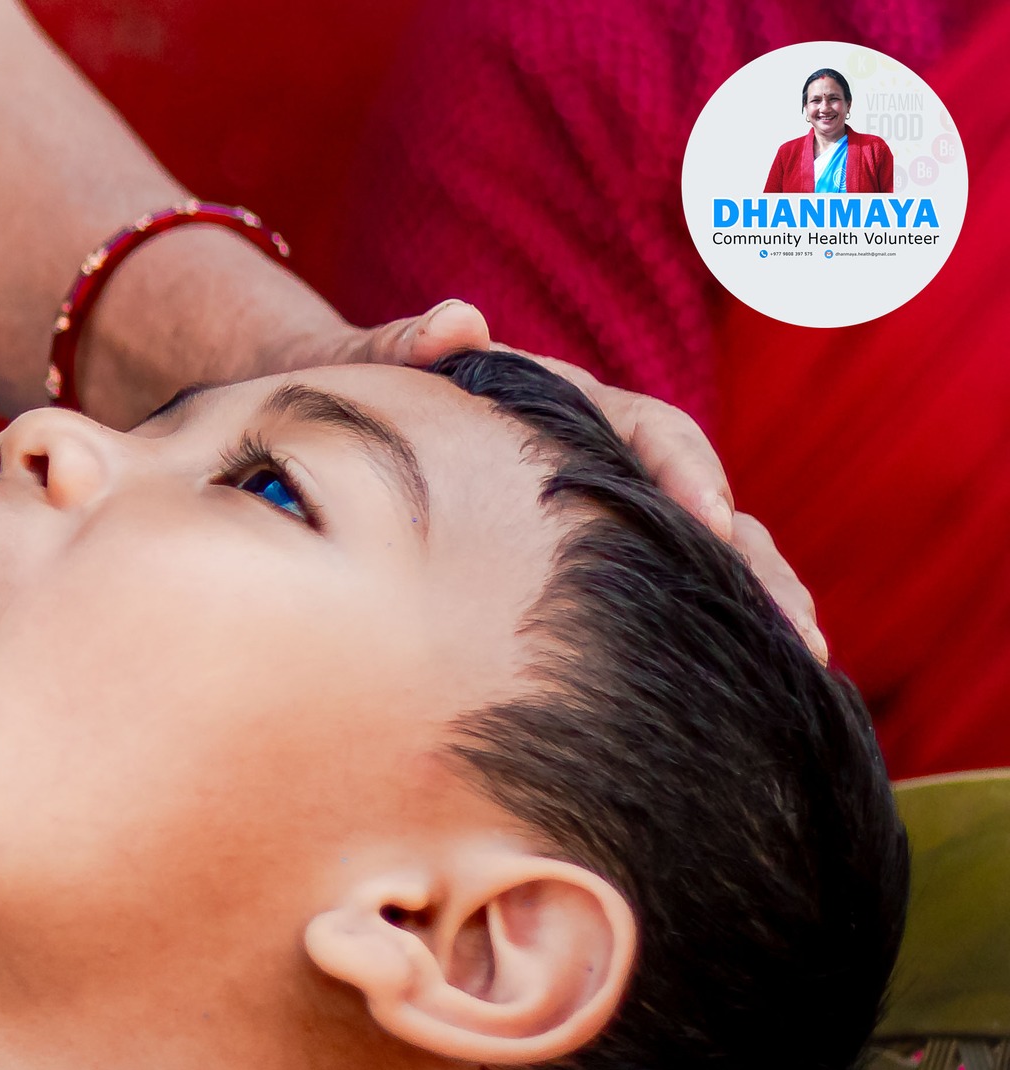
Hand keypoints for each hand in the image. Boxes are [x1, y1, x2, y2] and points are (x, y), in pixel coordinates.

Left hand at [331, 300, 826, 662]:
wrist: (332, 407)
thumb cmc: (352, 387)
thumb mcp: (368, 362)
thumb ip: (403, 341)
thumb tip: (457, 320)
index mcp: (561, 403)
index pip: (649, 430)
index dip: (686, 473)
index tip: (713, 522)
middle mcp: (597, 449)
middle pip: (699, 498)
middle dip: (754, 561)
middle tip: (801, 631)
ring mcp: (597, 502)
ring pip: (697, 549)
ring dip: (752, 600)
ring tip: (804, 666)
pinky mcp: (585, 551)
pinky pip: (658, 584)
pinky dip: (703, 624)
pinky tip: (742, 683)